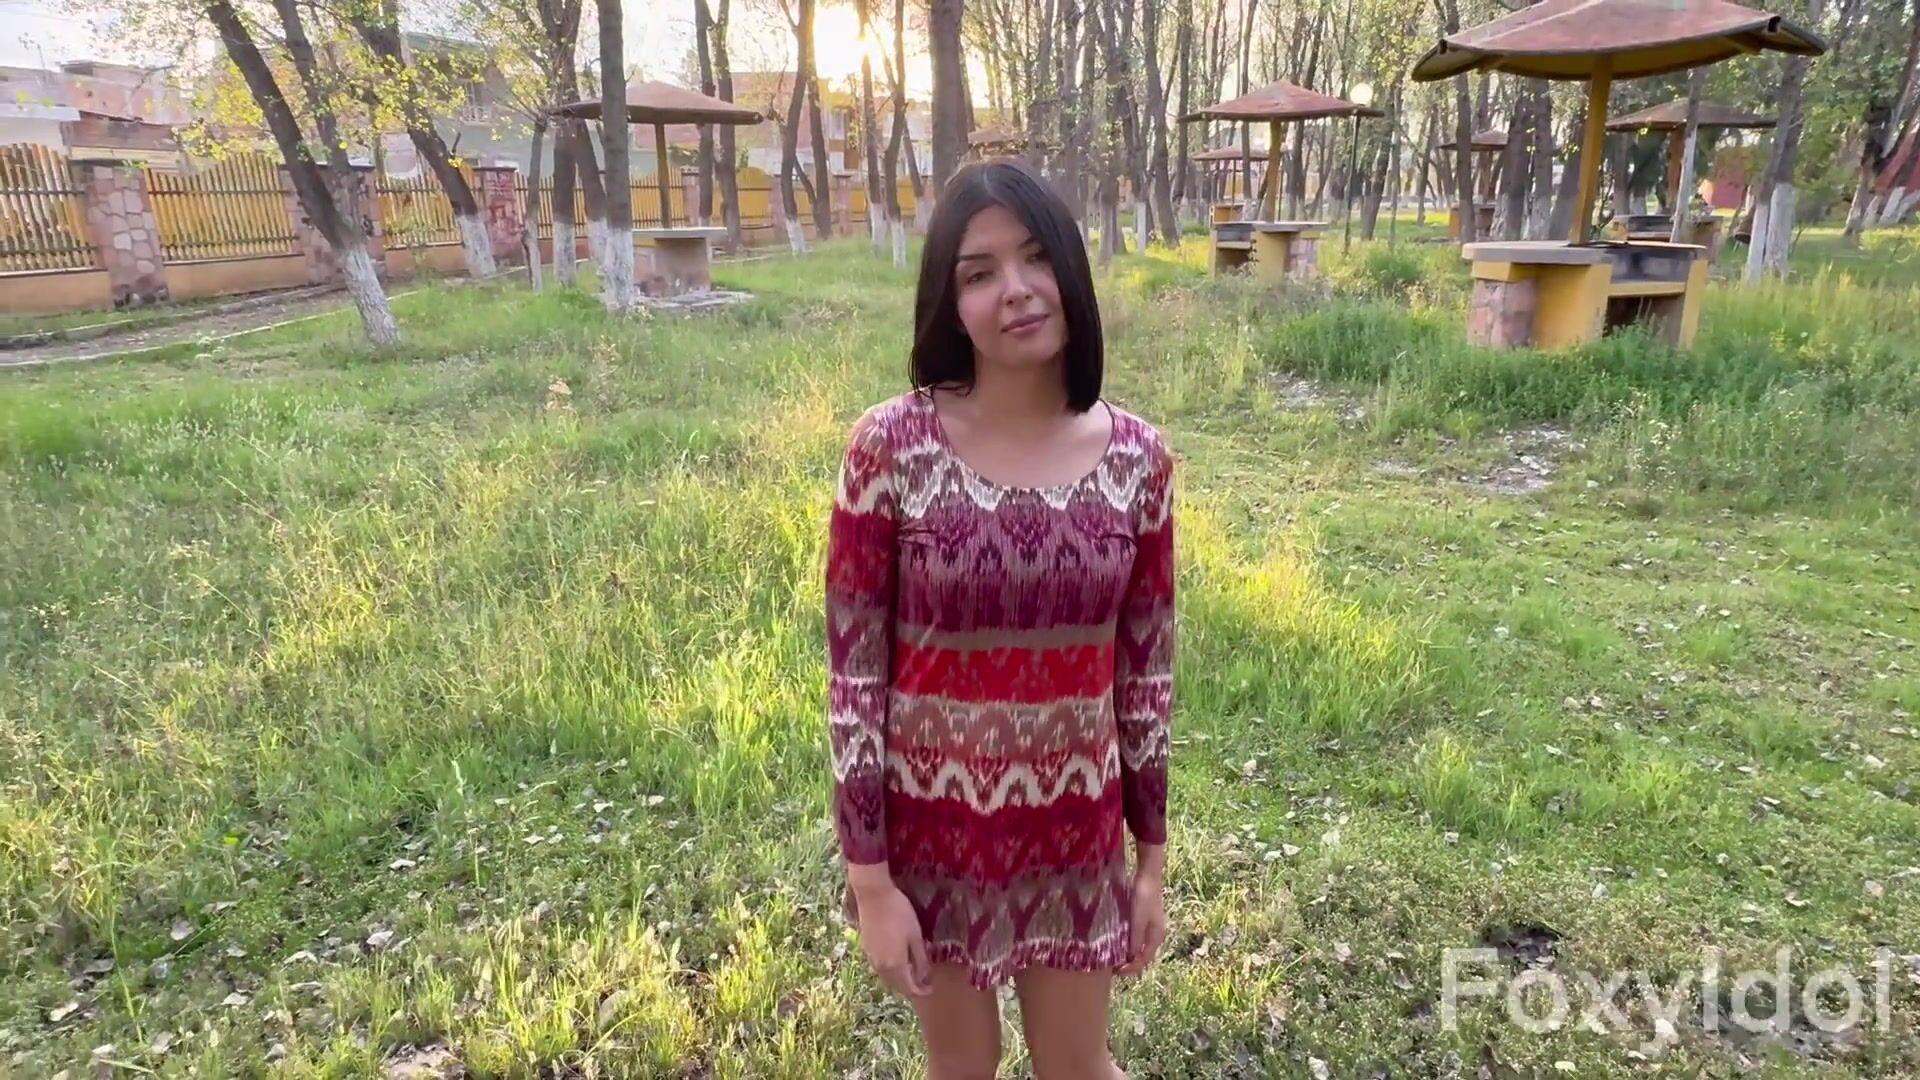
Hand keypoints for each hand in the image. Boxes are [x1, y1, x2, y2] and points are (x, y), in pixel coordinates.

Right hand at [853, 880, 932, 998]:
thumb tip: (923, 976)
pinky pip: (880, 967)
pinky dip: (891, 970)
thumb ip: (920, 958)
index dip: (921, 991)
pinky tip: (898, 960)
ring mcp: (871, 958)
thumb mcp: (915, 935)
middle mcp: (880, 966)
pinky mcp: (866, 948)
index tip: (931, 988)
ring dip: (899, 979)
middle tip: (924, 982)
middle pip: (896, 986)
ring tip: (913, 972)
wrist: (873, 895)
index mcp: (895, 965)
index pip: (909, 988)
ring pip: (887, 977)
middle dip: (910, 987)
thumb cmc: (899, 912)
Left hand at [1115, 866, 1166, 975]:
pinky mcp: (1144, 919)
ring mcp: (1150, 926)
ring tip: (1114, 958)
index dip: (1132, 968)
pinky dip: (1128, 944)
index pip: (1145, 959)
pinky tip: (1117, 942)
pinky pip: (1136, 938)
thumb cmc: (1144, 896)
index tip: (1117, 971)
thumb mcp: (1138, 919)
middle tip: (1113, 968)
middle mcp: (1155, 934)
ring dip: (1128, 955)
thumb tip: (1131, 958)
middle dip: (1130, 964)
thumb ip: (1135, 939)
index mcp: (1156, 936)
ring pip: (1140, 947)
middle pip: (1143, 955)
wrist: (1148, 875)